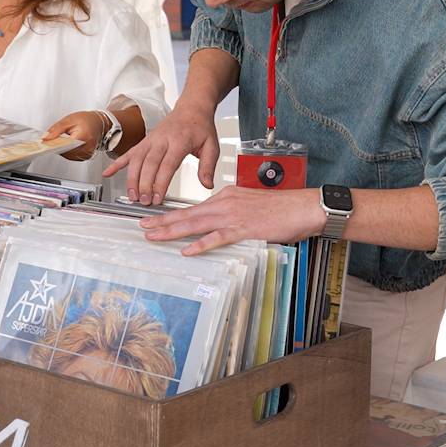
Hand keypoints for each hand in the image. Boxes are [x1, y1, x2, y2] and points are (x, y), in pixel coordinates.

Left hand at [42, 112, 106, 161]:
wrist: (99, 123)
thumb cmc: (86, 120)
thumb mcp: (68, 120)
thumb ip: (55, 130)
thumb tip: (45, 138)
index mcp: (83, 136)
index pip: (65, 146)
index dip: (55, 145)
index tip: (47, 144)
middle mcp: (87, 147)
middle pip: (66, 152)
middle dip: (58, 147)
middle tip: (53, 140)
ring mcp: (88, 153)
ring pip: (69, 156)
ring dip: (63, 150)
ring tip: (63, 141)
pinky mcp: (87, 156)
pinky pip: (73, 157)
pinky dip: (69, 152)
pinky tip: (68, 145)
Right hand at [105, 106, 217, 204]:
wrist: (192, 108)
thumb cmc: (201, 127)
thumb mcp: (212, 146)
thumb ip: (208, 166)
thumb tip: (207, 185)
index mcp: (180, 141)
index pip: (167, 165)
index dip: (160, 183)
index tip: (158, 198)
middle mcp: (162, 140)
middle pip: (149, 164)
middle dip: (144, 184)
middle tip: (144, 201)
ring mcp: (151, 140)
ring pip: (136, 160)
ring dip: (131, 179)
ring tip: (132, 196)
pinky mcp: (145, 141)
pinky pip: (128, 153)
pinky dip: (117, 163)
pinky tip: (108, 173)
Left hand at [139, 186, 325, 255]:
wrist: (302, 206)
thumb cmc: (281, 208)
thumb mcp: (250, 204)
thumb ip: (232, 212)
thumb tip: (219, 224)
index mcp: (226, 196)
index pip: (193, 207)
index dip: (172, 214)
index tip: (155, 219)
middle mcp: (225, 203)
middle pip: (187, 214)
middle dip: (163, 221)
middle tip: (143, 227)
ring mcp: (233, 215)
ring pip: (196, 224)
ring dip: (173, 231)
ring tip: (154, 236)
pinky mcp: (243, 229)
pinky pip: (217, 238)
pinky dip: (201, 244)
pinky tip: (187, 250)